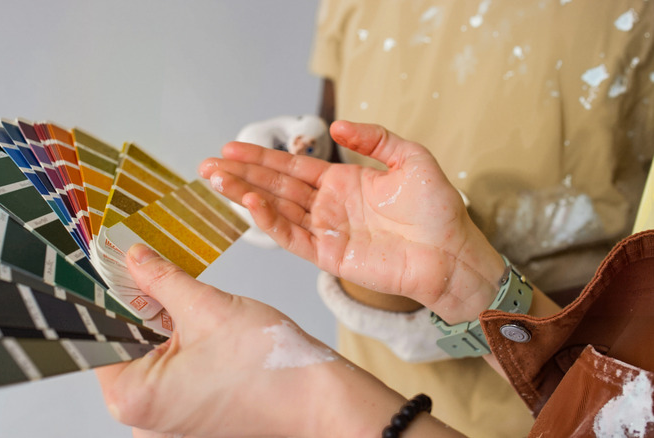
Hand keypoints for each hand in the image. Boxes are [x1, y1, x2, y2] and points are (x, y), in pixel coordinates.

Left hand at [95, 244, 407, 436]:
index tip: (113, 262)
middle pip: (125, 343)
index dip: (108, 293)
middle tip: (154, 269)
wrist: (322, 402)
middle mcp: (145, 415)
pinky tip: (203, 325)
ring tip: (190, 304)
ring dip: (165, 321)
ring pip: (152, 352)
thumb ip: (161, 279)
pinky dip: (182, 340)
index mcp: (134, 397)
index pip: (99, 334)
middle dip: (141, 305)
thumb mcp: (206, 308)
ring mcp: (169, 415)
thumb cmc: (272, 373)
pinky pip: (173, 367)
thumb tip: (133, 258)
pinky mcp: (191, 410)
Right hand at [199, 121, 504, 323]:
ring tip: (216, 180)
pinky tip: (250, 203)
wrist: (452, 254)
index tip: (230, 148)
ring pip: (276, 210)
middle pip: (275, 187)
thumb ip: (374, 138)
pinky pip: (292, 236)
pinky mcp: (329, 255)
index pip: (292, 168)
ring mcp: (326, 231)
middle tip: (208, 164)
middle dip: (241, 175)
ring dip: (245, 194)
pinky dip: (269, 221)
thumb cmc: (438, 209)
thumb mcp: (410, 157)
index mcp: (342, 182)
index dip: (261, 158)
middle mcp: (328, 206)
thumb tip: (337, 126)